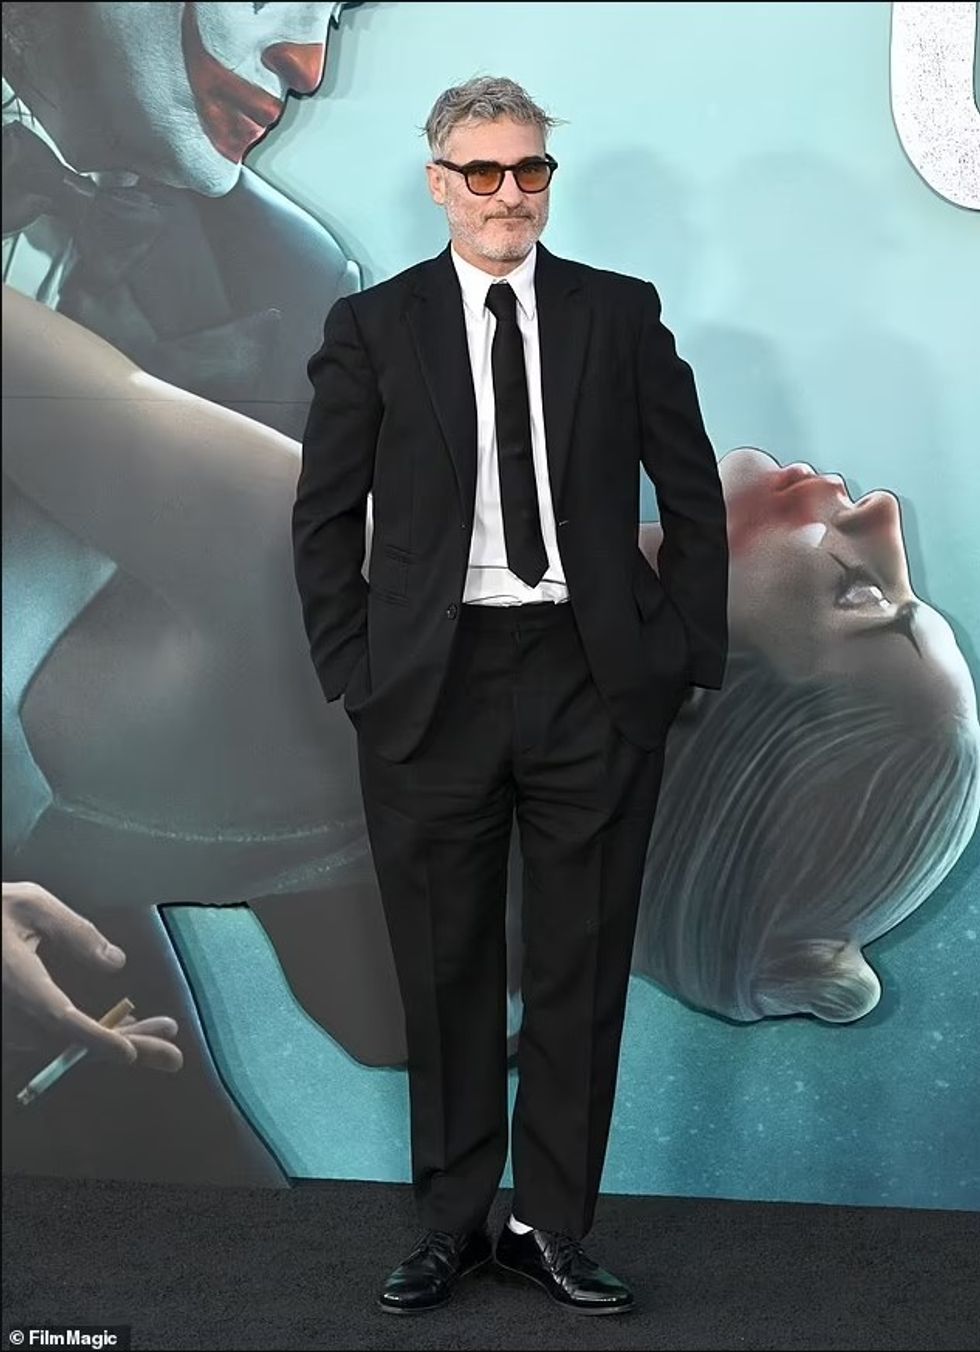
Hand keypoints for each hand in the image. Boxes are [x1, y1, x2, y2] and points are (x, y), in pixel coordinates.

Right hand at [2, 882, 182, 1070]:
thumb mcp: (32, 905)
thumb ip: (76, 931)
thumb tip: (116, 962)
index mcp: (15, 981)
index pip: (59, 1019)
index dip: (94, 1040)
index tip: (128, 1053)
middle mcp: (10, 1011)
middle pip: (71, 1042)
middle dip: (126, 1048)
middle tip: (172, 1056)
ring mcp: (8, 1024)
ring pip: (66, 1044)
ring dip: (114, 1041)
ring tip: (159, 1030)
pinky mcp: (11, 1025)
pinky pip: (54, 1038)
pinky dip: (91, 1037)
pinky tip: (123, 1028)